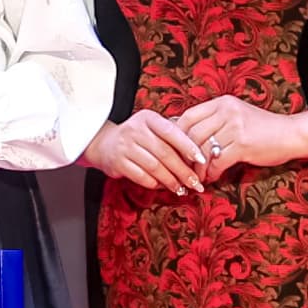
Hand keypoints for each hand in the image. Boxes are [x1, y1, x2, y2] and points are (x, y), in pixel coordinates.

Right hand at [85, 111, 214, 194]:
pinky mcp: (118, 163)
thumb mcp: (153, 128)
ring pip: (154, 167)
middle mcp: (135, 130)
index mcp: (148, 118)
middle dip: (183, 170)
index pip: (171, 131)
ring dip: (171, 180)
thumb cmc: (138, 137)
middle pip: (164, 152)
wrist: (106, 143)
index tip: (201, 160)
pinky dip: (155, 184)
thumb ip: (172, 137)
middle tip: (195, 183)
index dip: (188, 146)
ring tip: (181, 188)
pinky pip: (141, 176)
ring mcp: (125, 146)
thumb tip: (199, 157)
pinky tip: (163, 187)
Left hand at [175, 96, 306, 176]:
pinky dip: (211, 173)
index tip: (175, 151)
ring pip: (203, 150)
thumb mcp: (237, 116)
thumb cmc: (263, 129)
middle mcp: (227, 111)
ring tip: (198, 177)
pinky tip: (212, 178)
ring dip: (197, 168)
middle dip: (184, 156)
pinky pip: (218, 162)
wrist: (292, 134)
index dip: (177, 136)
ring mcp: (235, 127)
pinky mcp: (244, 144)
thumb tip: (186, 136)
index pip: (188, 116)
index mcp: (222, 102)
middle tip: (183, 169)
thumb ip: (215, 121)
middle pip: (192, 135)